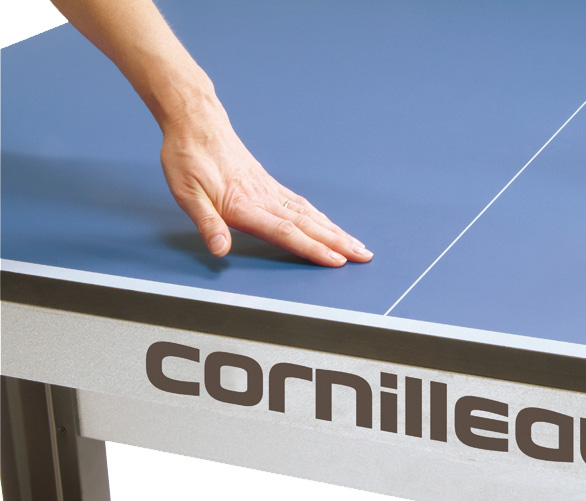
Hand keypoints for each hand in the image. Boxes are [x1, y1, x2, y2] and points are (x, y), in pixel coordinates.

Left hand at [160, 100, 372, 266]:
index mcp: (245, 205)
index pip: (286, 232)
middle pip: (308, 224)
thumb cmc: (187, 157)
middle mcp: (264, 197)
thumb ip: (207, 223)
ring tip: (355, 243)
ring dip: (335, 230)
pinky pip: (300, 202)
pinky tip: (327, 223)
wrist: (195, 121)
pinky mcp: (268, 182)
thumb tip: (220, 250)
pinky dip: (319, 216)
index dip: (313, 248)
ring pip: (309, 213)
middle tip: (364, 255)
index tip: (337, 260)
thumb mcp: (187, 193)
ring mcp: (269, 189)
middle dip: (338, 242)